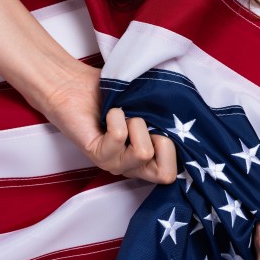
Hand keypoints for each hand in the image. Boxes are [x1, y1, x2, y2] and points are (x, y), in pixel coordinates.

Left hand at [39, 64, 177, 183]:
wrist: (72, 84)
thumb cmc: (109, 92)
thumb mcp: (147, 106)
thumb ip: (166, 118)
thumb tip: (186, 116)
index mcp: (145, 159)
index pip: (171, 175)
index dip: (174, 149)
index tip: (160, 125)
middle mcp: (130, 166)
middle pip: (165, 175)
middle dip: (161, 141)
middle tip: (141, 124)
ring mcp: (113, 164)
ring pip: (144, 153)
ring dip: (137, 123)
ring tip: (122, 115)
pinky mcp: (97, 155)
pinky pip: (120, 137)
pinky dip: (117, 116)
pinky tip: (108, 112)